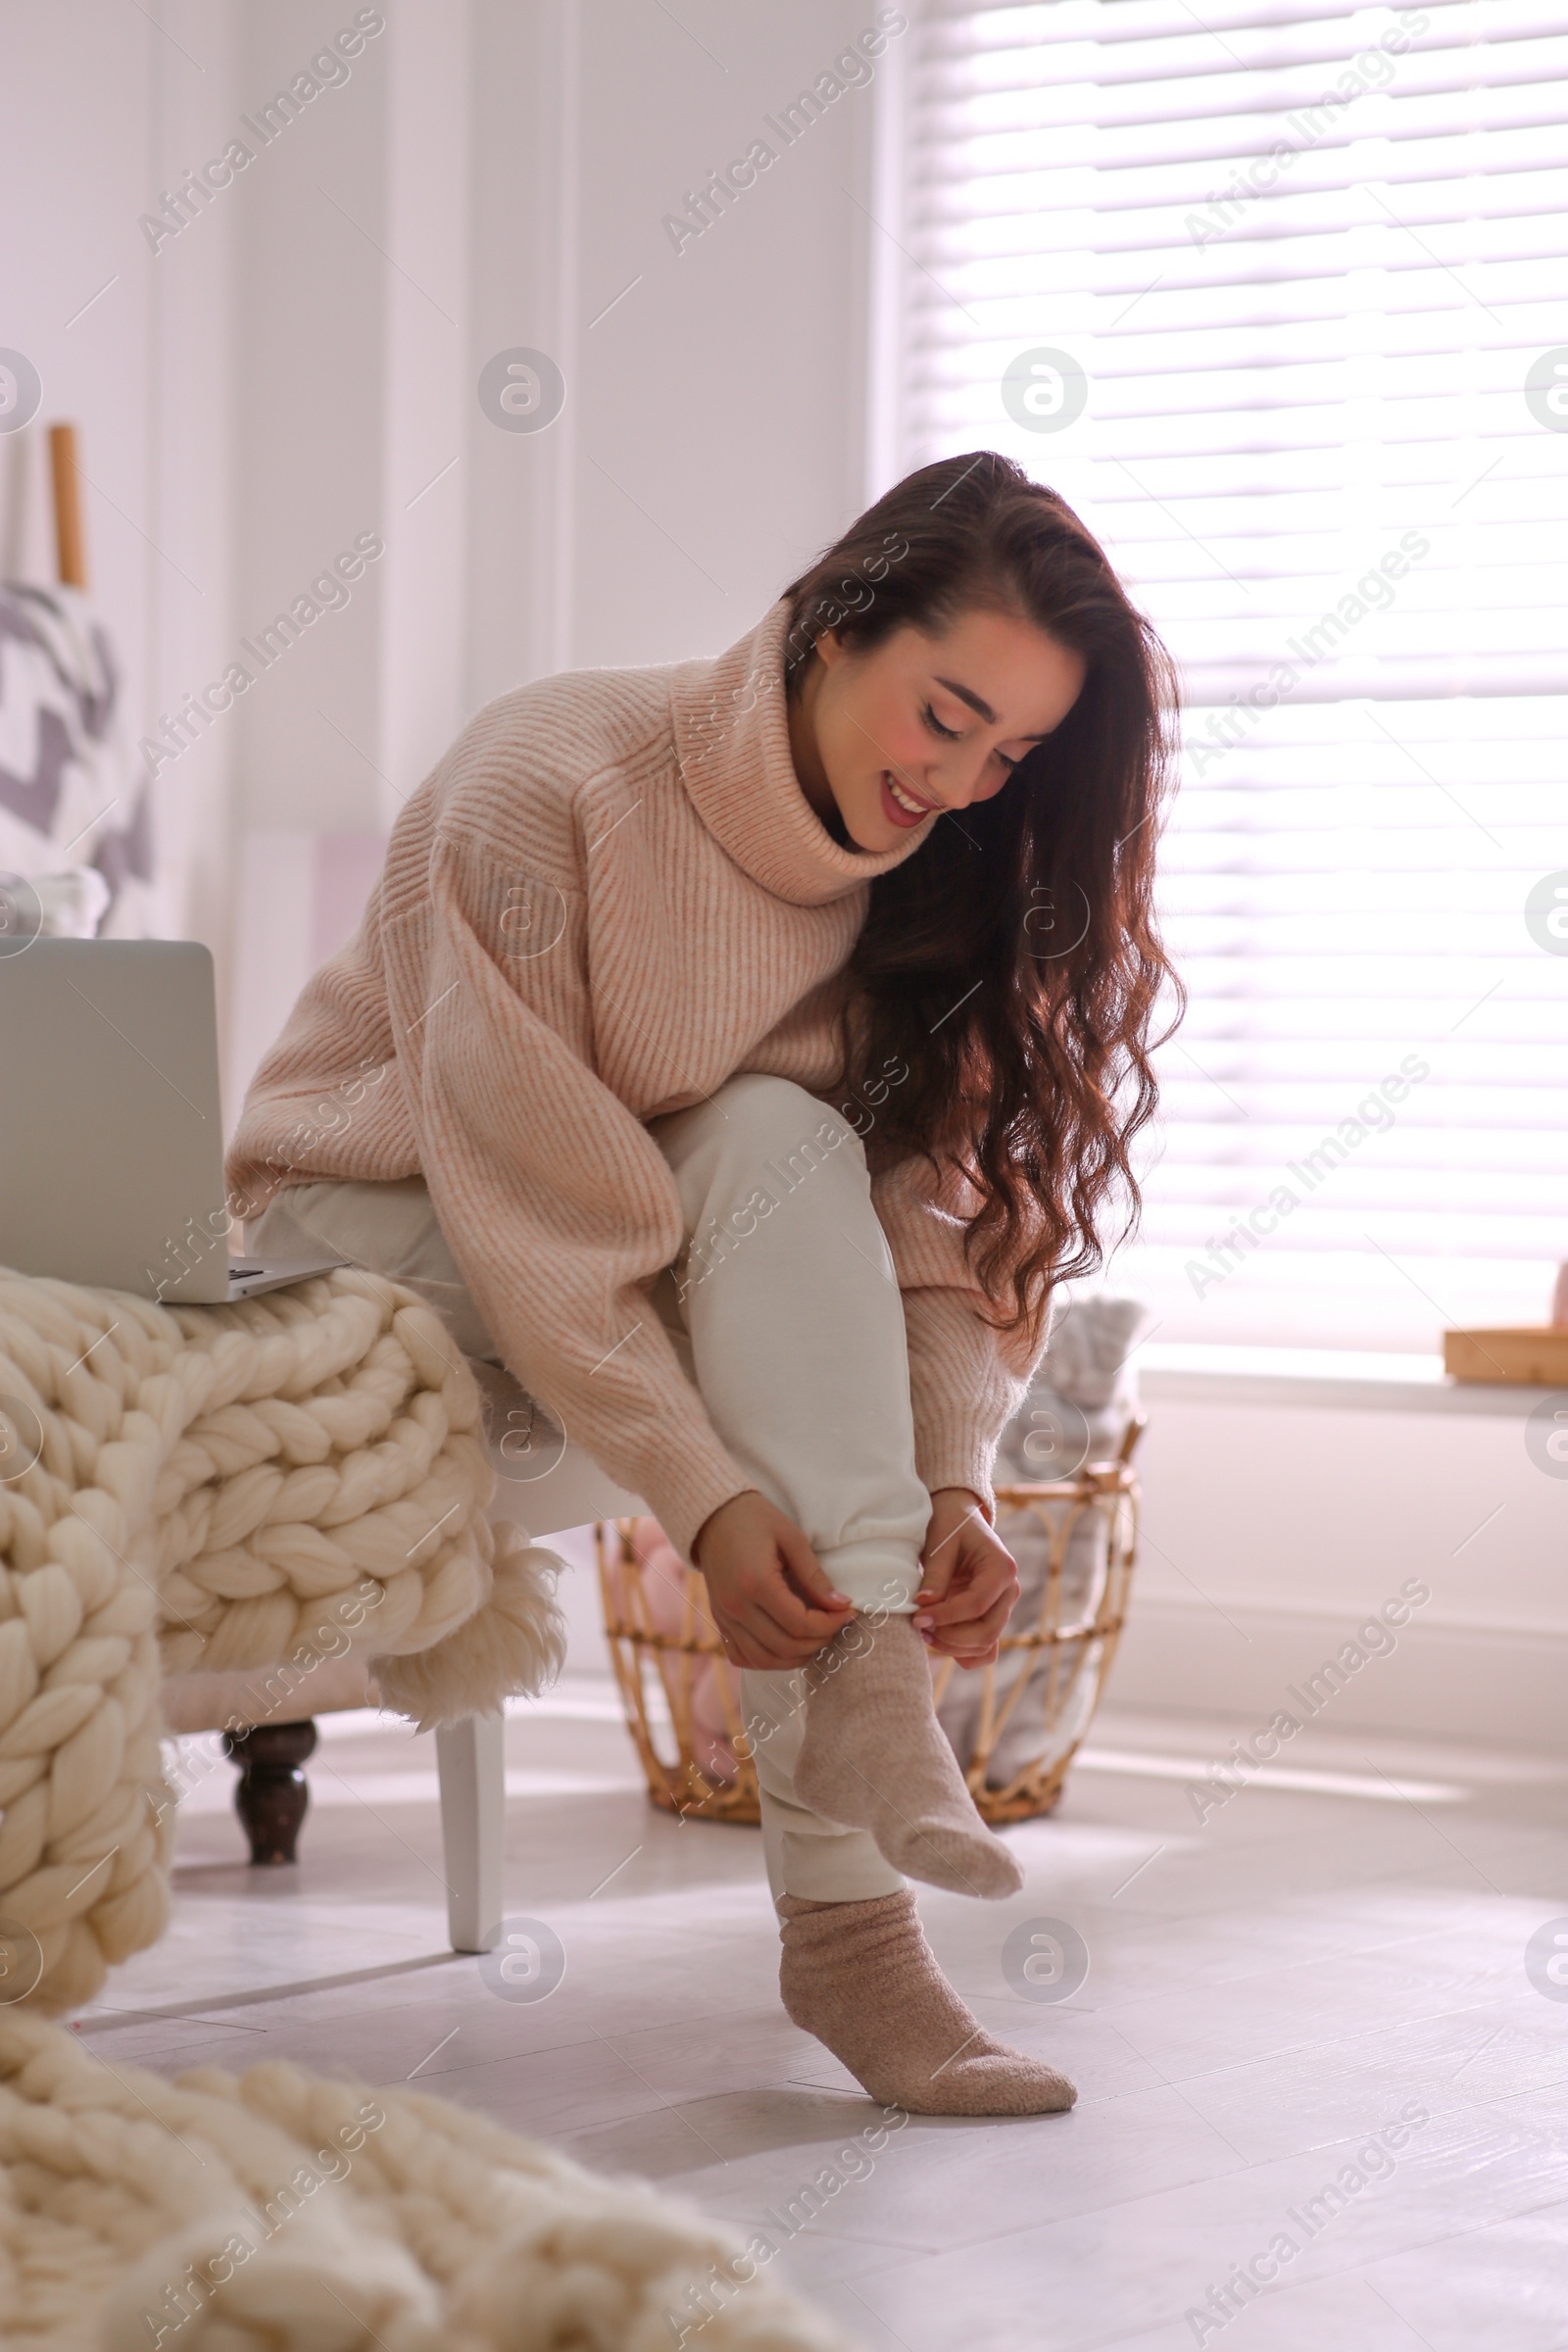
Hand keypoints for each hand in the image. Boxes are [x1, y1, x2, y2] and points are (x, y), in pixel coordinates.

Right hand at [690, 1490, 853, 1669]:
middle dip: (819, 1641)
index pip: (800, 1624)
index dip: (830, 1624)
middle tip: (835, 1624)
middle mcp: (736, 1607)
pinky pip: (742, 1657)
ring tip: (815, 1637)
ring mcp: (724, 1618)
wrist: (713, 1516)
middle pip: (786, 1647)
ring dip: (796, 1657)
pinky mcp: (719, 1621)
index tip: (847, 1612)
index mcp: (756, 1583)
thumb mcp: (792, 1538)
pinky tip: (785, 1645)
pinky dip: (767, 1660)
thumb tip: (842, 1605)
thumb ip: (815, 1577)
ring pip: (765, 1660)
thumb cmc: (755, 1520)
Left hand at [914, 1487, 1018, 1667]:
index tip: (918, 1616)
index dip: (945, 1616)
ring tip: (923, 1631)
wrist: (958, 1521)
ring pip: (985, 1646)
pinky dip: (962, 1652)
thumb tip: (924, 1606)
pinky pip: (984, 1649)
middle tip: (919, 1626)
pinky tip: (937, 1638)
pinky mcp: (990, 1618)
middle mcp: (1009, 1591)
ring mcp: (1002, 1608)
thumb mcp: (940, 1545)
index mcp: (1002, 1568)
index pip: (977, 1604)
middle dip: (950, 1637)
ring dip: (952, 1647)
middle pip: (986, 1632)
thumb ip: (935, 1576)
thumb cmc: (950, 1527)